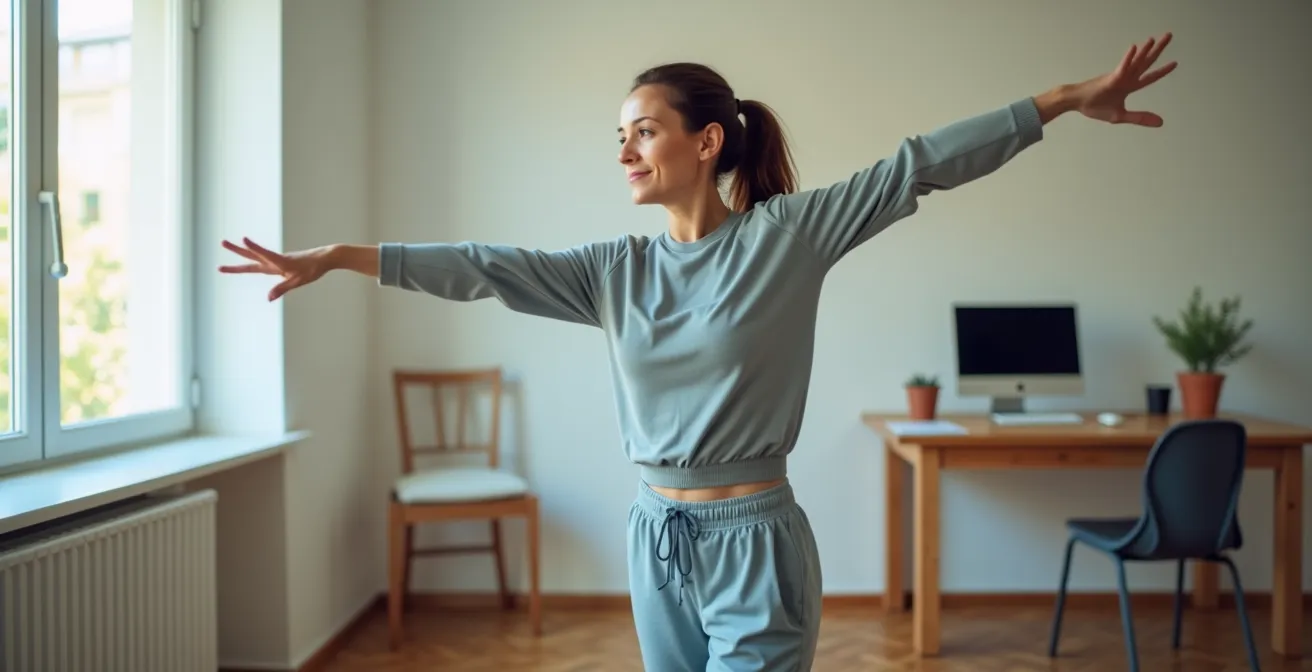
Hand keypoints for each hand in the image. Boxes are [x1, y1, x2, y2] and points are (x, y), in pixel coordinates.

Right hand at [219, 237, 334, 300]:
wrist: (325, 258)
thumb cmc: (313, 269)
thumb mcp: (298, 282)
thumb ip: (282, 288)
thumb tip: (268, 298)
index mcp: (278, 262)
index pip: (263, 254)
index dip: (253, 247)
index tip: (242, 238)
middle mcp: (275, 259)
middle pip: (252, 254)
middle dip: (236, 250)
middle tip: (221, 242)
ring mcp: (276, 260)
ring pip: (256, 255)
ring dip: (242, 251)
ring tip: (230, 245)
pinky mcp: (281, 261)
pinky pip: (263, 258)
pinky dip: (253, 255)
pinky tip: (251, 258)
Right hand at [1070, 33, 1177, 126]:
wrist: (1076, 103)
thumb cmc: (1094, 107)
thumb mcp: (1120, 116)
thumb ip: (1140, 118)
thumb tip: (1161, 123)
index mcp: (1129, 87)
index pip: (1150, 77)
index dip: (1162, 71)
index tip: (1174, 63)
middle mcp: (1126, 78)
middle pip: (1146, 62)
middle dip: (1158, 49)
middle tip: (1169, 35)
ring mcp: (1119, 76)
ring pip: (1136, 61)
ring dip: (1145, 50)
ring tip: (1155, 38)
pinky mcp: (1111, 78)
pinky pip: (1122, 67)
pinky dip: (1129, 58)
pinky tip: (1135, 48)